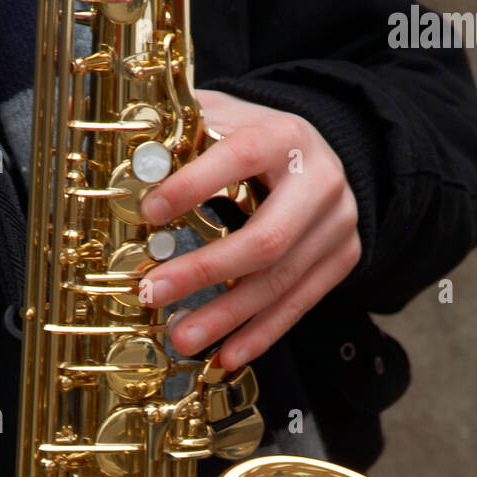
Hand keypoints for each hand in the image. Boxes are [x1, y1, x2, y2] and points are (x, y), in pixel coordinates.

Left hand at [140, 90, 361, 371]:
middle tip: (152, 293)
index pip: (241, 157)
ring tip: (181, 337)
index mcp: (286, 137)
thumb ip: (186, 134)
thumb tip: (135, 163)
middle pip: (267, 239)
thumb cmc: (256, 143)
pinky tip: (227, 356)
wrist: (321, 155)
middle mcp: (321, 181)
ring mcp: (337, 225)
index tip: (149, 212)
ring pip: (280, 281)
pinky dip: (260, 334)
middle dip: (204, 271)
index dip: (194, 185)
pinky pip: (299, 304)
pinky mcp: (342, 259)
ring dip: (226, 316)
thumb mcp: (225, 120)